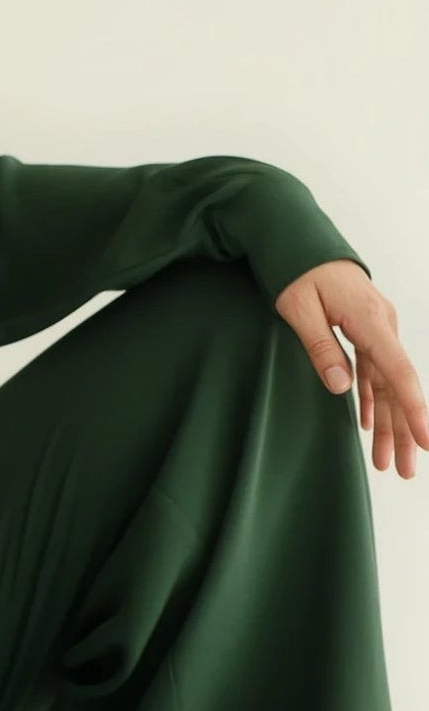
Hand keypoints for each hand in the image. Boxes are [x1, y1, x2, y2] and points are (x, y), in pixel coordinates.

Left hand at [273, 259, 428, 478]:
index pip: (399, 372)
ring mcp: (377, 328)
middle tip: (405, 471)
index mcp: (371, 320)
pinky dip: (374, 401)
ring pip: (389, 384)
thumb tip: (341, 388)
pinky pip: (375, 372)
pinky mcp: (366, 330)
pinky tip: (371, 428)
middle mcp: (382, 325)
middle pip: (399, 386)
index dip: (414, 409)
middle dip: (404, 431)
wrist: (298, 239)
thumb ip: (319, 347)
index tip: (427, 440)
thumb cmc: (295, 269)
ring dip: (389, 423)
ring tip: (388, 462)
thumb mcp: (297, 307)